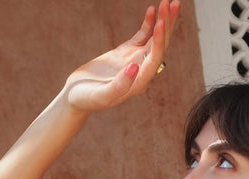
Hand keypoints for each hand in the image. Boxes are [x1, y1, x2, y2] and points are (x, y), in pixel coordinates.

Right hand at [63, 1, 180, 111]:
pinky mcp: (126, 52)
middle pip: (160, 46)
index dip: (160, 41)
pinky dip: (148, 23)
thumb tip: (135, 67)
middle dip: (167, 25)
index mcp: (139, 83)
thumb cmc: (86, 99)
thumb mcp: (101, 96)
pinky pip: (142, 35)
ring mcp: (135, 60)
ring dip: (163, 21)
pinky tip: (151, 9)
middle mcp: (142, 71)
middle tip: (173, 3)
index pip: (155, 59)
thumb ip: (119, 86)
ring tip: (169, 2)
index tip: (161, 22)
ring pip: (154, 39)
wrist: (75, 96)